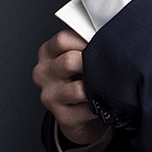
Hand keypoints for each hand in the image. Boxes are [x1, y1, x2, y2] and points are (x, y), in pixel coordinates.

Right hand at [32, 30, 108, 147]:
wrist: (77, 114)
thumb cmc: (81, 79)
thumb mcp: (78, 57)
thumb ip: (86, 44)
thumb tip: (109, 35)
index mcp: (46, 53)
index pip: (62, 39)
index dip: (85, 40)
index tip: (101, 44)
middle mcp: (43, 73)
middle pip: (69, 61)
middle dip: (93, 63)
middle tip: (108, 66)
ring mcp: (50, 95)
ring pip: (79, 89)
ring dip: (97, 87)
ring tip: (106, 85)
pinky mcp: (62, 116)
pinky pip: (88, 108)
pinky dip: (100, 106)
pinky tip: (104, 102)